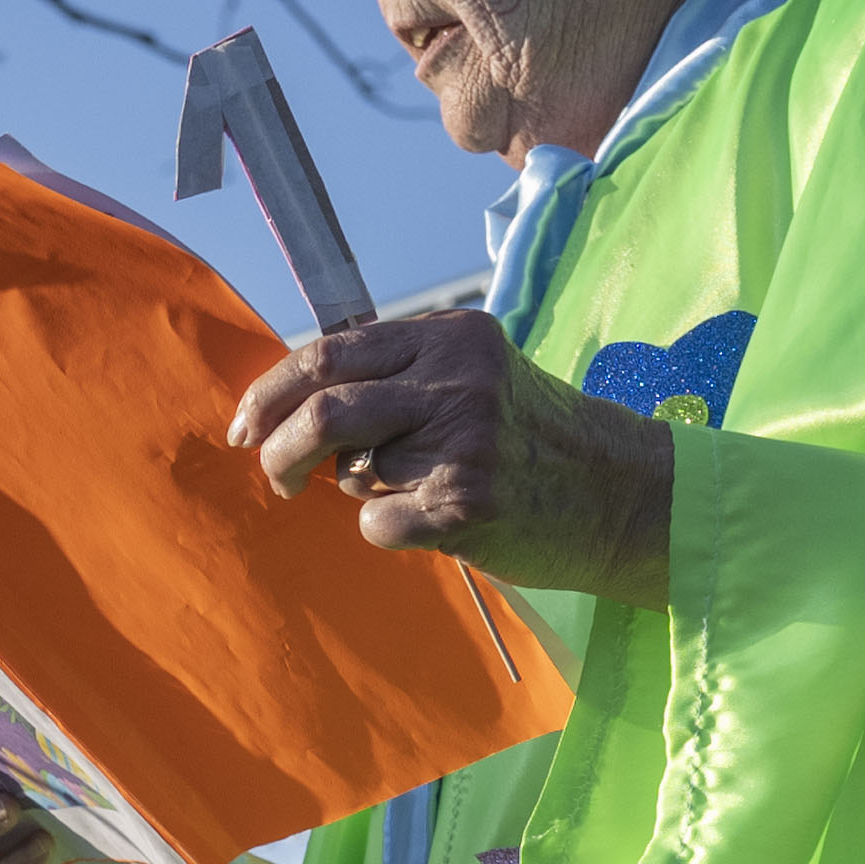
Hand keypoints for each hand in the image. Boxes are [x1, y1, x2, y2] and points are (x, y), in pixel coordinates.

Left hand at [228, 312, 674, 603]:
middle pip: (323, 410)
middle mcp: (457, 379)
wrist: (622, 494)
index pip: (328, 353)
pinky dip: (387, 528)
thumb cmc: (529, 438)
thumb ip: (392, 375)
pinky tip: (434, 521)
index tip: (242, 426)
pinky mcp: (465, 504)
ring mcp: (464, 441)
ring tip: (409, 489)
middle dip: (278, 450)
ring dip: (358, 490)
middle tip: (275, 476)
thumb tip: (284, 402)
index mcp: (450, 335)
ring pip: (350, 472)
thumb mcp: (471, 377)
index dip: (269, 393)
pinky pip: (377, 521)